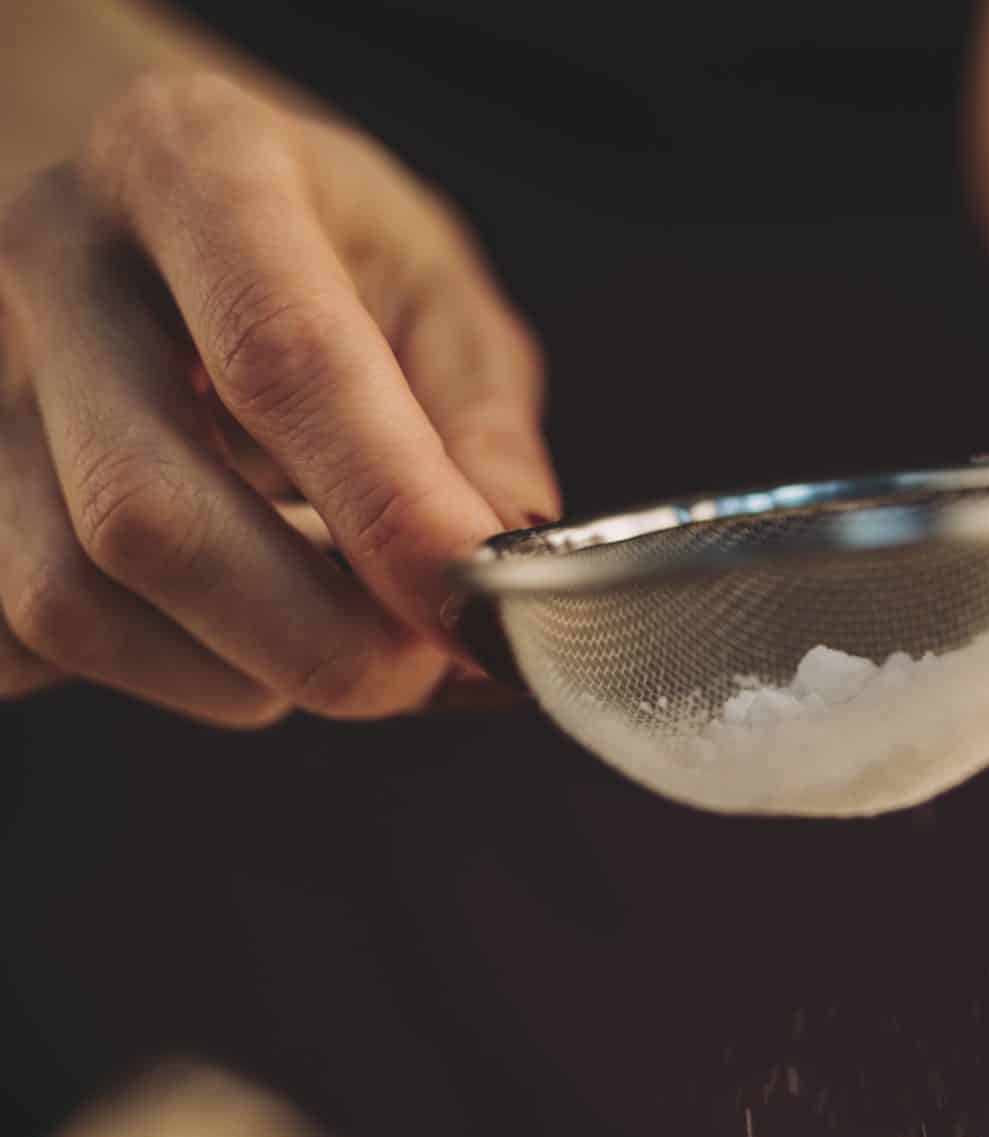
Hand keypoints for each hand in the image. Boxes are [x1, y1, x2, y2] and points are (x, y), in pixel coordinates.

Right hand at [0, 72, 557, 724]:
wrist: (146, 210)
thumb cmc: (311, 251)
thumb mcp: (431, 284)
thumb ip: (480, 424)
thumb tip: (498, 573)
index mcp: (190, 163)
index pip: (279, 355)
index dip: (387, 511)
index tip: (471, 611)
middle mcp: (55, 258)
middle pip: (148, 510)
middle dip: (313, 639)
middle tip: (420, 673)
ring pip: (72, 598)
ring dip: (232, 675)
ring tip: (320, 636)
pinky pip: (27, 643)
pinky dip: (151, 678)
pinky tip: (222, 636)